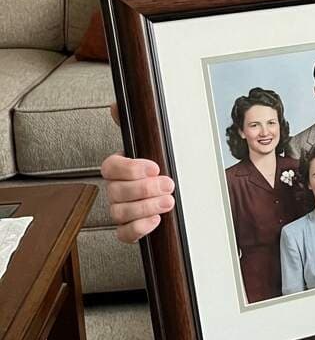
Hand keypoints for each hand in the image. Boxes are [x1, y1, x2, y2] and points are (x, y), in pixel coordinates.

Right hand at [102, 102, 174, 242]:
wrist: (180, 191)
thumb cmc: (163, 167)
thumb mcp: (155, 144)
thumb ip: (135, 125)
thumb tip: (115, 105)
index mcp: (120, 168)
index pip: (111, 167)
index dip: (131, 168)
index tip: (155, 167)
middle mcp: (116, 189)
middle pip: (117, 192)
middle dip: (145, 189)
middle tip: (168, 184)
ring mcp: (121, 210)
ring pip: (120, 212)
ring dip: (146, 207)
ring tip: (167, 201)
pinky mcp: (129, 228)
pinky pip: (124, 233)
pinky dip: (139, 228)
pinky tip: (156, 221)